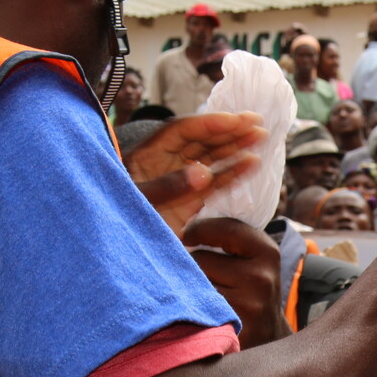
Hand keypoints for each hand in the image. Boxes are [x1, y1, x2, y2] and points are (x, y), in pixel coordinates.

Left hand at [129, 112, 266, 232]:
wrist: (117, 256)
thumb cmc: (116, 224)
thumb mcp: (137, 203)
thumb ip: (166, 187)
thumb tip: (203, 173)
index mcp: (144, 157)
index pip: (180, 131)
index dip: (208, 124)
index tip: (234, 120)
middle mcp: (163, 165)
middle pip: (199, 140)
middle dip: (228, 130)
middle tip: (256, 121)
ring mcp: (177, 183)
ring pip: (210, 159)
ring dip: (235, 147)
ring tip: (260, 137)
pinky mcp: (187, 203)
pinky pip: (214, 183)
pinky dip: (232, 173)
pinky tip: (251, 164)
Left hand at [184, 217, 287, 349]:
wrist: (269, 338)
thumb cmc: (251, 290)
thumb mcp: (253, 259)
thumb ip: (231, 238)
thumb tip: (188, 213)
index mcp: (267, 252)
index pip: (226, 228)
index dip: (200, 228)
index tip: (186, 234)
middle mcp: (261, 277)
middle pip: (201, 258)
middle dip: (193, 264)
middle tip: (199, 276)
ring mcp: (248, 305)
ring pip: (195, 284)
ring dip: (190, 287)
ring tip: (203, 294)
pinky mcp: (232, 327)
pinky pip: (196, 308)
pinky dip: (192, 308)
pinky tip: (201, 312)